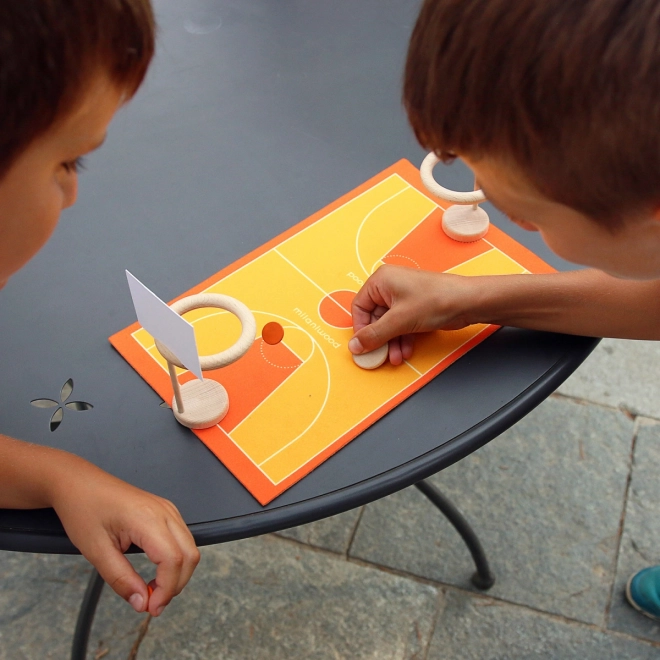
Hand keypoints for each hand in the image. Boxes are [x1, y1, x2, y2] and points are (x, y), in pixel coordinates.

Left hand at [50, 460, 199, 616]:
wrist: (79, 483)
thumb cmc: (84, 510)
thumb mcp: (95, 551)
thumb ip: (121, 579)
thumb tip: (142, 603)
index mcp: (148, 519)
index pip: (173, 560)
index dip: (167, 589)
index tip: (151, 609)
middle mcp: (165, 511)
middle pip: (190, 555)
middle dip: (176, 585)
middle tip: (152, 604)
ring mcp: (168, 509)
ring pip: (190, 548)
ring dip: (177, 574)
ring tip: (153, 591)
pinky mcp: (166, 511)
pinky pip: (182, 539)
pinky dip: (176, 560)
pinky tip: (156, 572)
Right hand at [349, 265, 474, 364]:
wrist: (467, 302)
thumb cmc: (437, 299)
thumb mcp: (399, 321)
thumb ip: (374, 335)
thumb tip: (355, 345)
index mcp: (381, 281)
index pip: (359, 306)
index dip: (360, 328)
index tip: (362, 345)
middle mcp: (390, 286)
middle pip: (374, 318)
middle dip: (379, 339)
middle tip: (379, 355)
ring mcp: (403, 297)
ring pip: (388, 324)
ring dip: (391, 342)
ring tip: (395, 357)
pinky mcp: (414, 307)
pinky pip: (400, 325)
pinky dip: (402, 338)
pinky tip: (406, 351)